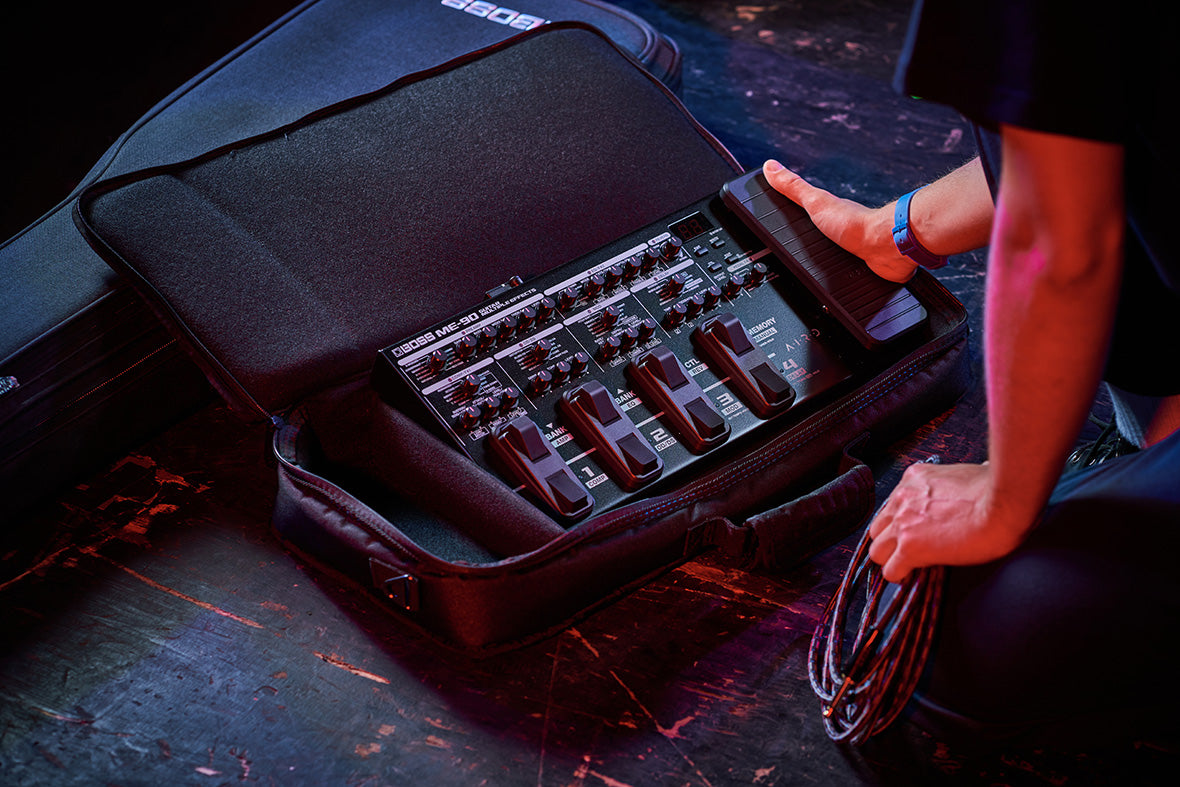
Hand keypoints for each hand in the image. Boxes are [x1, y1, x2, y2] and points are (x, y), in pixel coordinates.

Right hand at [762, 160, 918, 282]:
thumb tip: (771, 167)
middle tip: (793, 250)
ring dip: (827, 261)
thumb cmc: (855, 225)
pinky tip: (836, 279)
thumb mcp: (816, 203)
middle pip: (818, 236)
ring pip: (833, 256)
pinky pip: (848, 273)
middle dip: (808, 244)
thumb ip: (794, 188)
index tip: (780, 219)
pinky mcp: (862, 267)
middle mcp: (842, 228)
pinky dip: (843, 275)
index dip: (793, 217)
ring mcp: (853, 248)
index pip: (805, 212)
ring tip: (811, 269)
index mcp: (829, 212)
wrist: (886, 247)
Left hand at [867, 462, 1031, 582]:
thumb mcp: (969, 473)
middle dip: (889, 542)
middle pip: (877, 529)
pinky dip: (900, 576)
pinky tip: (912, 576)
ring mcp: (903, 523)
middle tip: (906, 551)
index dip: (900, 524)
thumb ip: (959, 481)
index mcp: (914, 478)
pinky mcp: (911, 547)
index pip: (891, 506)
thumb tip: (978, 475)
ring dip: (891, 560)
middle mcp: (902, 498)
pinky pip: (891, 571)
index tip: (912, 532)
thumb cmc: (996, 490)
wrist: (1003, 505)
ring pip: (876, 551)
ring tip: (909, 566)